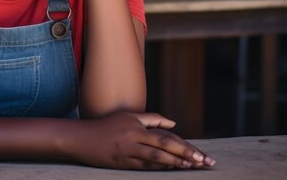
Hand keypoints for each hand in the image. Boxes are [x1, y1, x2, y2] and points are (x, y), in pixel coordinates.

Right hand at [69, 112, 215, 169]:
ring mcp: (128, 150)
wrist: (81, 138)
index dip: (184, 144)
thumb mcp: (128, 117)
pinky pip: (143, 165)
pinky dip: (158, 167)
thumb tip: (174, 125)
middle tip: (205, 162)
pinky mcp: (121, 162)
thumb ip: (151, 119)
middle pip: (165, 144)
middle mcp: (134, 135)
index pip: (166, 135)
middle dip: (187, 154)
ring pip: (156, 156)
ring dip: (175, 162)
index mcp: (137, 124)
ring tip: (192, 167)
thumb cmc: (106, 126)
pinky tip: (170, 170)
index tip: (200, 154)